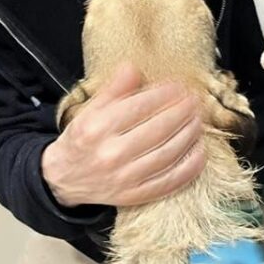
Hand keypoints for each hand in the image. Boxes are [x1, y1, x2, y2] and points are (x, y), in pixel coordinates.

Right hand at [43, 64, 205, 207]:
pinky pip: (170, 181)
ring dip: (190, 135)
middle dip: (183, 112)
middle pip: (159, 129)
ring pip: (168, 154)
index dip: (166, 94)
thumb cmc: (82, 139)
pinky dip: (190, 167)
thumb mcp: (90, 110)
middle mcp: (111, 154)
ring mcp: (125, 178)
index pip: (141, 107)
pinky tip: (200, 151)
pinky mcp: (135, 195)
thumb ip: (114, 90)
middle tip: (195, 102)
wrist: (63, 178)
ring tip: (199, 121)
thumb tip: (134, 68)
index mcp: (97, 128)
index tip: (180, 87)